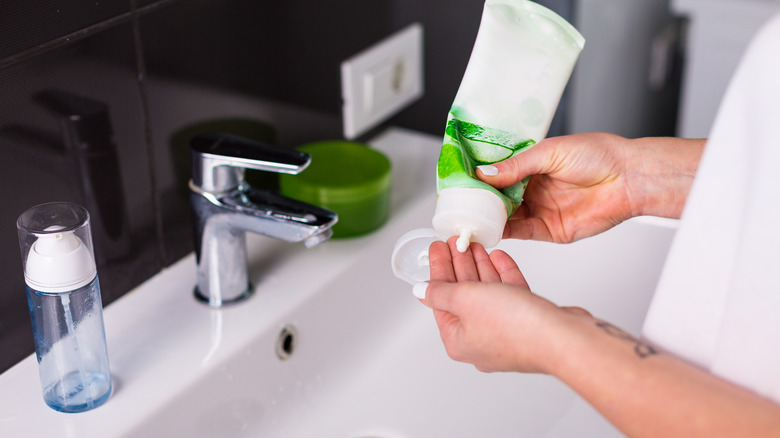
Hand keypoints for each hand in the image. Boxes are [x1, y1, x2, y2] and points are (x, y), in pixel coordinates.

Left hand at [418, 237, 590, 373]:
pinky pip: (510, 295)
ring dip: (480, 266)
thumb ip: (440, 293)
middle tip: (455, 240)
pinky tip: (499, 256)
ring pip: (487, 293)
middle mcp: (480, 340)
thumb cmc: (514, 325)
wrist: (562, 338)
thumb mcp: (466, 300)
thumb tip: (420, 291)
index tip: (437, 247)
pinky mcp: (528, 323)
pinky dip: (503, 275)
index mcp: (459, 341)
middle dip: (459, 265)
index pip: (441, 299)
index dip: (439, 269)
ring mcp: (505, 333)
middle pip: (463, 295)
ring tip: (474, 243)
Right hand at [477, 133, 703, 242]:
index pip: (495, 173)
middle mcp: (531, 188)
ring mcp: (539, 210)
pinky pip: (521, 233)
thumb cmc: (598, 155)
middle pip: (496, 197)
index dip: (477, 176)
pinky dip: (504, 232)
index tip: (457, 179)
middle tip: (457, 201)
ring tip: (467, 216)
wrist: (629, 178)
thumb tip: (485, 173)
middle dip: (477, 200)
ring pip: (505, 216)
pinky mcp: (548, 230)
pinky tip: (489, 229)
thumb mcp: (549, 152)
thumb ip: (516, 166)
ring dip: (487, 217)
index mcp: (530, 165)